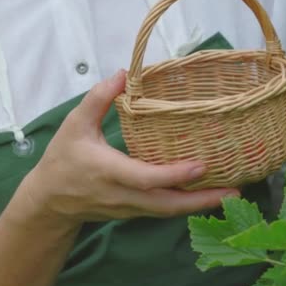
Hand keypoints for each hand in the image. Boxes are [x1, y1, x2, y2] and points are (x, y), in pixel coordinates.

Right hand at [18, 70, 238, 225]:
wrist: (50, 201)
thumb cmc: (63, 160)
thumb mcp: (74, 124)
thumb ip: (98, 98)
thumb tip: (123, 73)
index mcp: (109, 172)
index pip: (146, 178)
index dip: (174, 174)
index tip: (202, 165)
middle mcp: (124, 195)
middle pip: (168, 204)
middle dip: (202, 199)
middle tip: (235, 191)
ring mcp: (131, 208)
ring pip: (170, 211)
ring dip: (200, 204)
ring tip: (232, 194)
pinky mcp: (135, 212)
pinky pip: (165, 211)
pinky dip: (187, 204)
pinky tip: (207, 194)